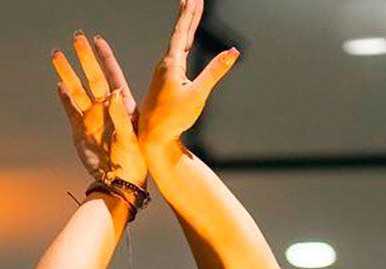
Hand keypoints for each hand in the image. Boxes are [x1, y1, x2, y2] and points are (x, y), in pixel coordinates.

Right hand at [53, 33, 145, 186]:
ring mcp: (92, 118)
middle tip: (75, 38)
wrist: (120, 182)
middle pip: (92, 77)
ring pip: (77, 90)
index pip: (112, 75)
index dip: (105, 58)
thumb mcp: (131, 138)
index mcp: (122, 106)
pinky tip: (60, 85)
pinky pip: (70, 109)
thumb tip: (114, 91)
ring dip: (67, 73)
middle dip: (84, 58)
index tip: (97, 41)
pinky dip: (64, 98)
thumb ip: (121, 116)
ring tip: (57, 55)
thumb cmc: (134, 161)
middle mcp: (105, 108)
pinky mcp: (80, 130)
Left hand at [138, 0, 239, 150]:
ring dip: (185, 27)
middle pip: (180, 34)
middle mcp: (166, 65)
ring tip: (189, 14)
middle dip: (188, 15)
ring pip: (177, 44)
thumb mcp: (198, 94)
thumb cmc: (173, 118)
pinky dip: (182, 44)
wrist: (151, 137)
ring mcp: (164, 74)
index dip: (189, 14)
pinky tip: (183, 46)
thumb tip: (233, 51)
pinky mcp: (165, 83)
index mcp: (172, 64)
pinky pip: (176, 56)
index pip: (182, 32)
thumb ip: (215, 71)